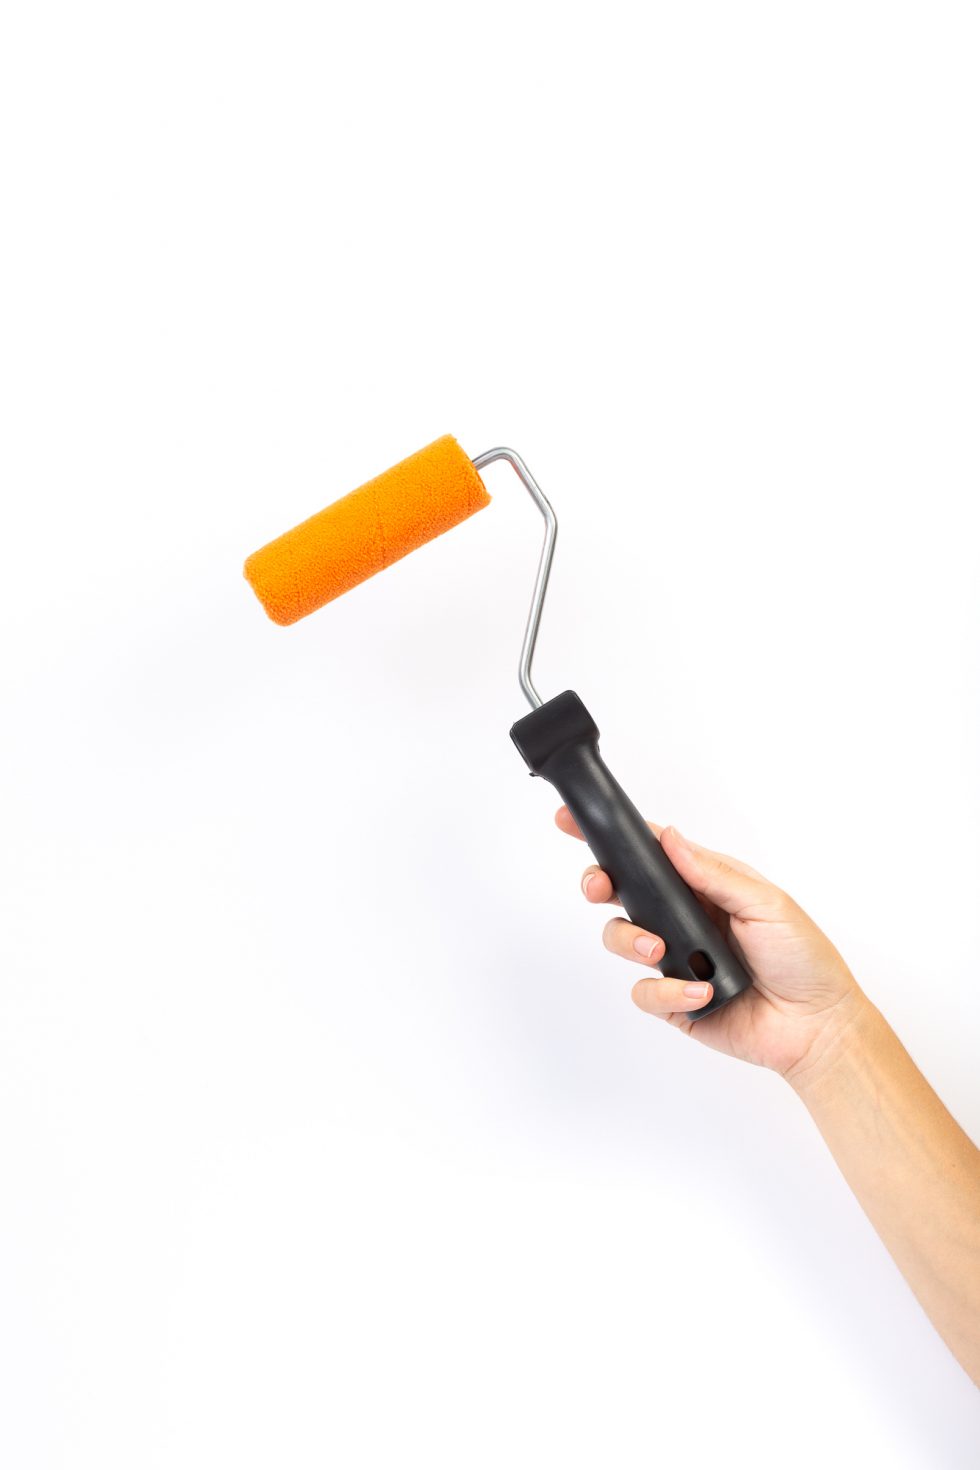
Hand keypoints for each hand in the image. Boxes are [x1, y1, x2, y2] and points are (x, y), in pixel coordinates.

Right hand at [556, 806, 866, 1080]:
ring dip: (630, 940)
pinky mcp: (672, 1001)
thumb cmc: (803, 958)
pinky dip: (667, 993)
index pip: (650, 854)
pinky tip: (700, 993)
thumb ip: (713, 873)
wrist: (817, 1027)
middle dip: (600, 884)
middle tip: (601, 887)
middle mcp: (682, 919)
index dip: (611, 838)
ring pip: (620, 939)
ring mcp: (674, 960)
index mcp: (704, 886)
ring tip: (660, 952)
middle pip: (620, 892)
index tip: (571, 822)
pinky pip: (642, 993)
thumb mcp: (765, 903)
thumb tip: (670, 838)